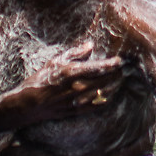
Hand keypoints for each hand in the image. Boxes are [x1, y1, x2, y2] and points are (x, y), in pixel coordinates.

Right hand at [9, 47, 125, 123]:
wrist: (30, 104)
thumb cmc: (41, 80)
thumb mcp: (55, 61)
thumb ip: (74, 53)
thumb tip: (89, 45)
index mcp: (73, 72)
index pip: (99, 67)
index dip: (112, 64)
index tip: (121, 61)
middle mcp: (78, 87)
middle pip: (105, 80)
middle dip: (117, 75)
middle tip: (125, 69)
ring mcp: (79, 100)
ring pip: (103, 93)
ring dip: (114, 86)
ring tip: (120, 80)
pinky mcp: (77, 110)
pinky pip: (97, 105)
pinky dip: (106, 99)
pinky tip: (110, 94)